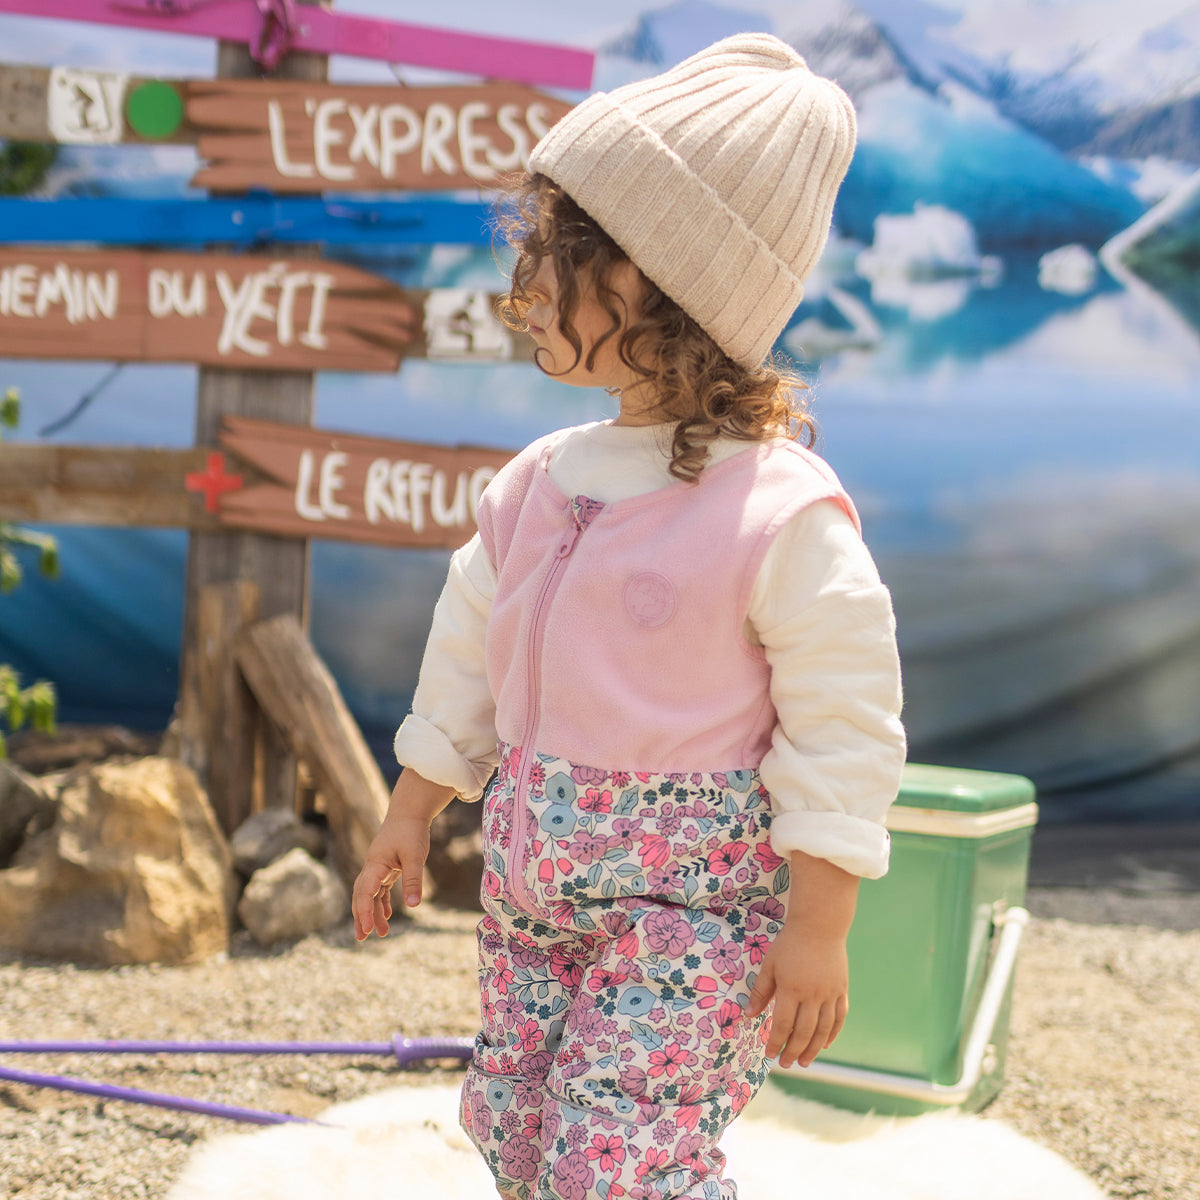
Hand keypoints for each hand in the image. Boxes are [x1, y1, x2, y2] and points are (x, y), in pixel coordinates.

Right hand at [352, 768, 455, 940]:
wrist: (410, 812)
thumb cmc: (411, 831)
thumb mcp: (416, 855)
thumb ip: (414, 880)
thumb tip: (414, 906)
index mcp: (375, 864)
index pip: (364, 892)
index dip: (363, 912)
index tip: (366, 929)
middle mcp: (372, 867)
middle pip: (361, 896)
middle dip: (361, 917)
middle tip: (362, 938)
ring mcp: (378, 867)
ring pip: (370, 895)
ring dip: (372, 913)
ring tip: (380, 934)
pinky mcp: (386, 867)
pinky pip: (379, 889)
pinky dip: (381, 903)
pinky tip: (387, 916)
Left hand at [744, 920, 848, 1067]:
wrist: (819, 926)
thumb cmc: (789, 944)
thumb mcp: (769, 965)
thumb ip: (761, 991)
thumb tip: (748, 1015)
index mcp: (791, 989)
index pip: (783, 1025)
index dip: (776, 1042)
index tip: (770, 1055)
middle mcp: (812, 996)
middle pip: (804, 1032)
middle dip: (794, 1051)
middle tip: (786, 1063)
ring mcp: (830, 994)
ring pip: (823, 1030)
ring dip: (813, 1049)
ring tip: (805, 1062)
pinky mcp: (842, 990)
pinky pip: (839, 1018)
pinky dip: (832, 1034)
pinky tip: (825, 1044)